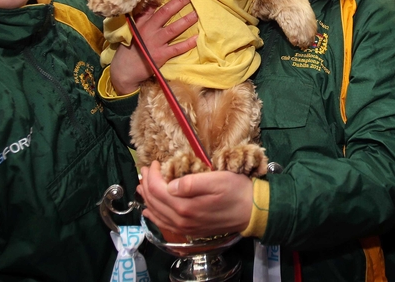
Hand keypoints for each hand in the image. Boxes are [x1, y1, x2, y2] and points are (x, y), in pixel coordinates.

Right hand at [109, 0, 197, 93]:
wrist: (123, 71)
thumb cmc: (129, 50)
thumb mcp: (133, 31)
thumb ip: (142, 18)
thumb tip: (151, 4)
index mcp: (141, 22)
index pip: (152, 4)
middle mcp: (148, 30)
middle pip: (165, 13)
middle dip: (178, 3)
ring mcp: (155, 42)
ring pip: (173, 29)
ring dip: (186, 20)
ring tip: (197, 13)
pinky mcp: (160, 55)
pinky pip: (177, 48)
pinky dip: (187, 43)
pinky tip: (197, 38)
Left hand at [137, 161, 252, 236]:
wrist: (252, 211)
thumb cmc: (236, 191)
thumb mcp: (217, 180)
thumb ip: (191, 183)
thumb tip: (169, 185)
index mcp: (185, 206)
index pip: (157, 189)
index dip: (152, 175)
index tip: (154, 163)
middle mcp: (182, 220)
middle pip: (154, 202)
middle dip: (146, 184)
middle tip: (145, 170)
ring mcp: (185, 228)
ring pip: (157, 213)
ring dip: (147, 198)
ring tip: (142, 186)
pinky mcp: (190, 231)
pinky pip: (165, 224)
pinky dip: (154, 215)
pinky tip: (150, 210)